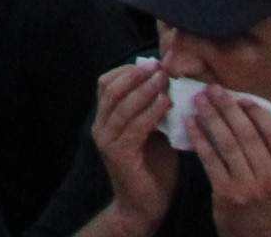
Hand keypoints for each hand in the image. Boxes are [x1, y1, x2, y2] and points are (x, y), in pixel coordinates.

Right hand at [87, 60, 179, 231]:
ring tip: (163, 80)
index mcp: (105, 119)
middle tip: (158, 66)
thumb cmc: (153, 170)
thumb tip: (170, 86)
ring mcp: (106, 140)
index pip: (107, 83)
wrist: (144, 207)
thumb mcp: (154, 134)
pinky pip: (134, 126)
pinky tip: (166, 103)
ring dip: (144, 89)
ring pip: (121, 104)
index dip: (128, 70)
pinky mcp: (118, 154)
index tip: (153, 62)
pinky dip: (150, 112)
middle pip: (110, 88)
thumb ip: (155, 113)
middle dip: (135, 74)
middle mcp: (100, 126)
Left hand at [188, 82, 270, 236]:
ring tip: (199, 100)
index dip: (258, 112)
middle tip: (213, 89)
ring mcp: (248, 187)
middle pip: (248, 134)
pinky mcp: (225, 193)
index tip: (241, 98)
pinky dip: (199, 138)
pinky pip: (210, 159)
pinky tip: (190, 123)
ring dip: (211, 117)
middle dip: (228, 107)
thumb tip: (263, 115)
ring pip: (227, 143)